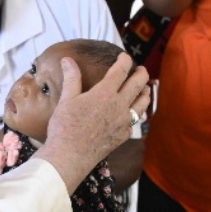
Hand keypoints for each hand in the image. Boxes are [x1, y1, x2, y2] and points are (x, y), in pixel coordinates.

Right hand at [34, 53, 149, 193]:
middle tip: (141, 69)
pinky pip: (135, 121)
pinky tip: (133, 113)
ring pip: (142, 104)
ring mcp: (123, 122)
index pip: (121, 71)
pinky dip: (137, 113)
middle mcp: (119, 106)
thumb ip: (71, 78)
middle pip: (138, 85)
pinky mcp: (123, 135)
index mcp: (104, 94)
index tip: (125, 56)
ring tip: (145, 88)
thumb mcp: (66, 99)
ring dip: (145, 93)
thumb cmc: (65, 126)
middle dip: (141, 74)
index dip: (125, 61)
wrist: (70, 155)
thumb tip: (67, 59)